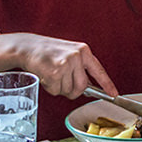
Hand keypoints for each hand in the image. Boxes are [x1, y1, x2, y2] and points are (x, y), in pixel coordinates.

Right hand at [0, 32, 119, 101]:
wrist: (28, 47)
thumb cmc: (48, 52)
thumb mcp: (69, 54)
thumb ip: (80, 69)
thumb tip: (89, 89)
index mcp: (83, 51)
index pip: (98, 70)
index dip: (107, 84)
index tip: (114, 94)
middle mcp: (77, 56)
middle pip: (82, 87)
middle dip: (72, 91)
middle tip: (62, 83)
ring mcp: (66, 64)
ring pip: (68, 91)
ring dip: (59, 88)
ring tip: (52, 74)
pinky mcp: (55, 72)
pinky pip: (56, 91)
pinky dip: (50, 88)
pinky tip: (46, 76)